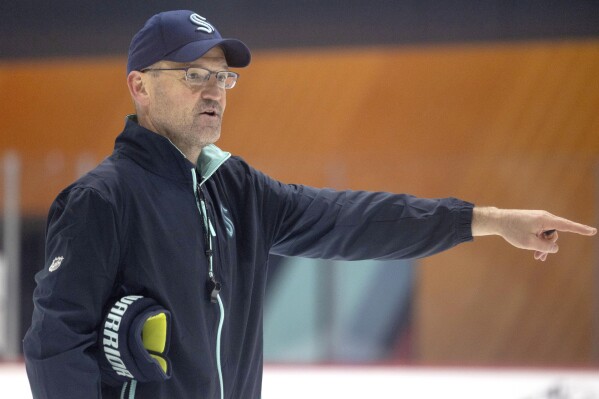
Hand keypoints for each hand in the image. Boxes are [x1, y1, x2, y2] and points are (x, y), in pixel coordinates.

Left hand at [472, 207, 596, 261]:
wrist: (498, 220)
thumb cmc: (512, 230)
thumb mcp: (529, 243)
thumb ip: (545, 247)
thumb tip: (556, 248)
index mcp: (545, 220)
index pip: (567, 225)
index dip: (580, 230)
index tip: (593, 231)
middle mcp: (544, 217)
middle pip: (555, 234)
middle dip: (549, 246)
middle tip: (538, 257)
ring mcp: (539, 219)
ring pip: (548, 235)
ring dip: (543, 245)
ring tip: (536, 257)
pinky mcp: (534, 221)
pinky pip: (542, 233)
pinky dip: (539, 241)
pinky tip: (536, 252)